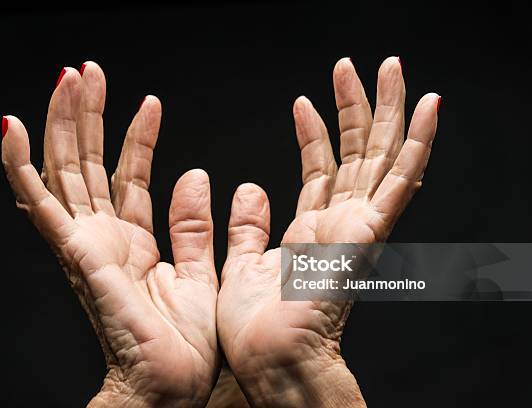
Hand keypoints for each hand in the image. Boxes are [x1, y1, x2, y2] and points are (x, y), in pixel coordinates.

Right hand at [1, 62, 218, 406]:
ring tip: (69, 79)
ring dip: (64, 123)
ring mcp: (85, 244)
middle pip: (90, 164)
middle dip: (90, 116)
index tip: (146, 103)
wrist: (170, 388)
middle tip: (90, 73)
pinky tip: (14, 129)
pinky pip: (41, 203)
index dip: (135, 137)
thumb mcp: (201, 271)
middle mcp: (104, 239)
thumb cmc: (186, 344)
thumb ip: (193, 224)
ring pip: (67, 170)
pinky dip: (21, 165)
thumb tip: (195, 173)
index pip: (129, 176)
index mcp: (134, 242)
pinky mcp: (75, 254)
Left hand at [218, 57, 439, 406]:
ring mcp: (357, 228)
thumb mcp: (242, 264)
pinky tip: (429, 108)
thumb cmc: (254, 327)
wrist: (272, 362)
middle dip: (358, 108)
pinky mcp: (368, 234)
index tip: (305, 101)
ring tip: (391, 68)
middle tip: (358, 66)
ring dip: (388, 111)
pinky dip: (417, 143)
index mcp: (309, 232)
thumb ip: (248, 226)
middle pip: (355, 154)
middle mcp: (338, 225)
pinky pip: (398, 181)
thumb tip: (251, 188)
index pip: (320, 170)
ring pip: (380, 156)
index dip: (315, 133)